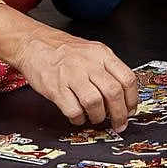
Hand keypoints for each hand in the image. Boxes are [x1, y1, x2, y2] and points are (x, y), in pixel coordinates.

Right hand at [12, 27, 137, 131]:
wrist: (35, 44)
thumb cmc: (65, 50)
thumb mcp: (93, 51)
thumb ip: (108, 69)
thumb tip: (124, 94)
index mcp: (102, 54)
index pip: (127, 78)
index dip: (132, 99)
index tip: (131, 110)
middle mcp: (89, 64)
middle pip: (113, 92)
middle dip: (119, 114)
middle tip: (119, 123)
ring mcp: (72, 75)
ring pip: (95, 102)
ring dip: (99, 117)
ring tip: (97, 118)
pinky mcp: (56, 88)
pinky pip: (73, 110)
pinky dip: (79, 119)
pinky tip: (79, 117)